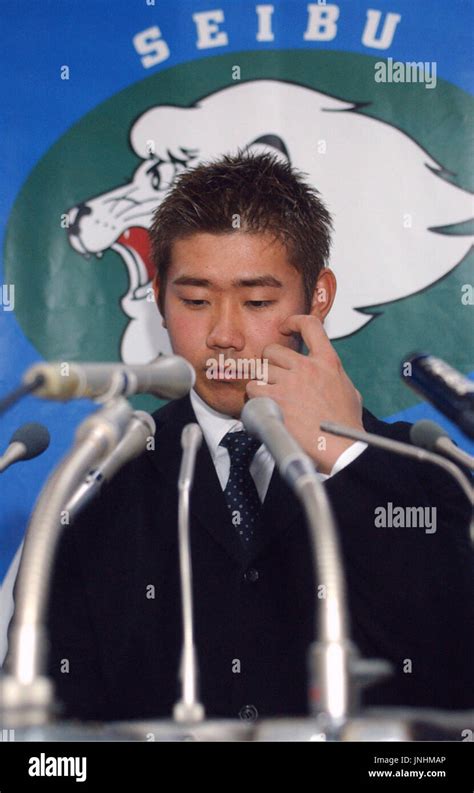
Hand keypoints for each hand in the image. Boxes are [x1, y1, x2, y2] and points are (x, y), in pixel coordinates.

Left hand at [245, 315, 363, 473]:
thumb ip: (334, 376)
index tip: (285, 327)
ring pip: (260, 370)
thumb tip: (329, 375)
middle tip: (273, 378)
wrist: (341, 446)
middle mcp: (307, 367)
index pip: (310, 326)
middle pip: (273, 350)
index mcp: (328, 362)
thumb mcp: (349, 391)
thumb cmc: (346, 424)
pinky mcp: (275, 399)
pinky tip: (264, 407)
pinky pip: (253, 389)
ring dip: (261, 382)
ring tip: (270, 397)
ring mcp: (289, 382)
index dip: (294, 322)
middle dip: (270, 363)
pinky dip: (254, 398)